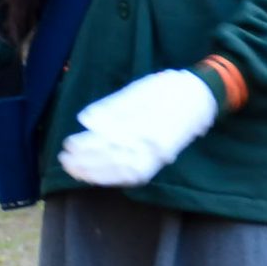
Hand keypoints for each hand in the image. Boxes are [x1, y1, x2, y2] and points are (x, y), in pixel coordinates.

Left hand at [57, 69, 217, 188]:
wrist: (202, 96)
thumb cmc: (168, 88)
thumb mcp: (139, 89)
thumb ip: (114, 107)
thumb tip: (87, 119)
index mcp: (147, 122)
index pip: (110, 140)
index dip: (87, 146)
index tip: (68, 145)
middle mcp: (152, 142)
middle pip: (113, 157)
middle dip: (86, 161)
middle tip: (64, 159)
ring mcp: (158, 153)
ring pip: (122, 170)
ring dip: (96, 173)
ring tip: (74, 170)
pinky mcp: (160, 158)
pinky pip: (135, 174)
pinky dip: (114, 177)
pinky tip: (96, 177)